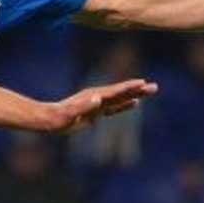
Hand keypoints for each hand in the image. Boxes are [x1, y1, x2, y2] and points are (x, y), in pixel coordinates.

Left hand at [39, 79, 157, 133]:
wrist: (48, 119)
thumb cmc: (58, 118)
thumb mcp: (70, 113)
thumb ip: (83, 106)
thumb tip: (98, 98)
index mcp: (94, 97)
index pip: (115, 91)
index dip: (129, 88)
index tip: (143, 83)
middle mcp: (97, 97)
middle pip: (121, 92)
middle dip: (138, 89)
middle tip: (155, 87)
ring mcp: (97, 103)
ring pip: (120, 98)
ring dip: (135, 94)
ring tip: (150, 91)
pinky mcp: (96, 111)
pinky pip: (115, 107)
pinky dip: (125, 104)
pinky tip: (134, 103)